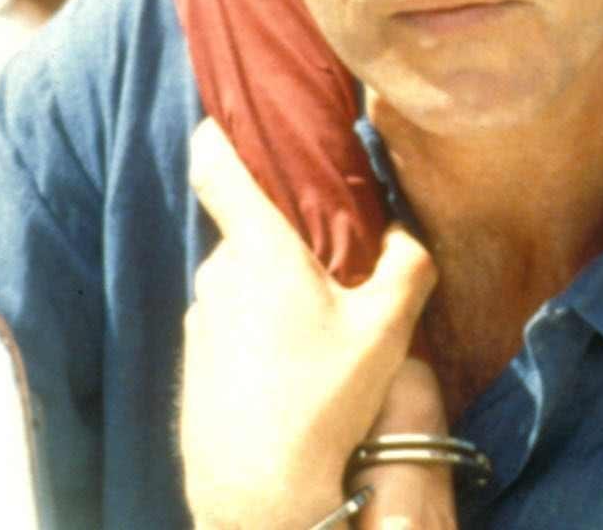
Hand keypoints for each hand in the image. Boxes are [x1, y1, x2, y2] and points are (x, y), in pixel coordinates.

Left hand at [178, 119, 437, 529]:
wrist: (257, 488)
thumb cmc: (321, 402)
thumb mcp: (386, 331)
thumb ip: (407, 267)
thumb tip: (405, 233)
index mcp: (259, 249)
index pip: (215, 162)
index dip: (220, 130)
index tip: (235, 114)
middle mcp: (219, 273)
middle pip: (250, 227)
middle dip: (287, 234)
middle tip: (336, 259)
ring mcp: (200, 316)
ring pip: (242, 276)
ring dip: (275, 286)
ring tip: (321, 325)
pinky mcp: (195, 356)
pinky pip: (231, 317)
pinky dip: (259, 326)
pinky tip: (294, 365)